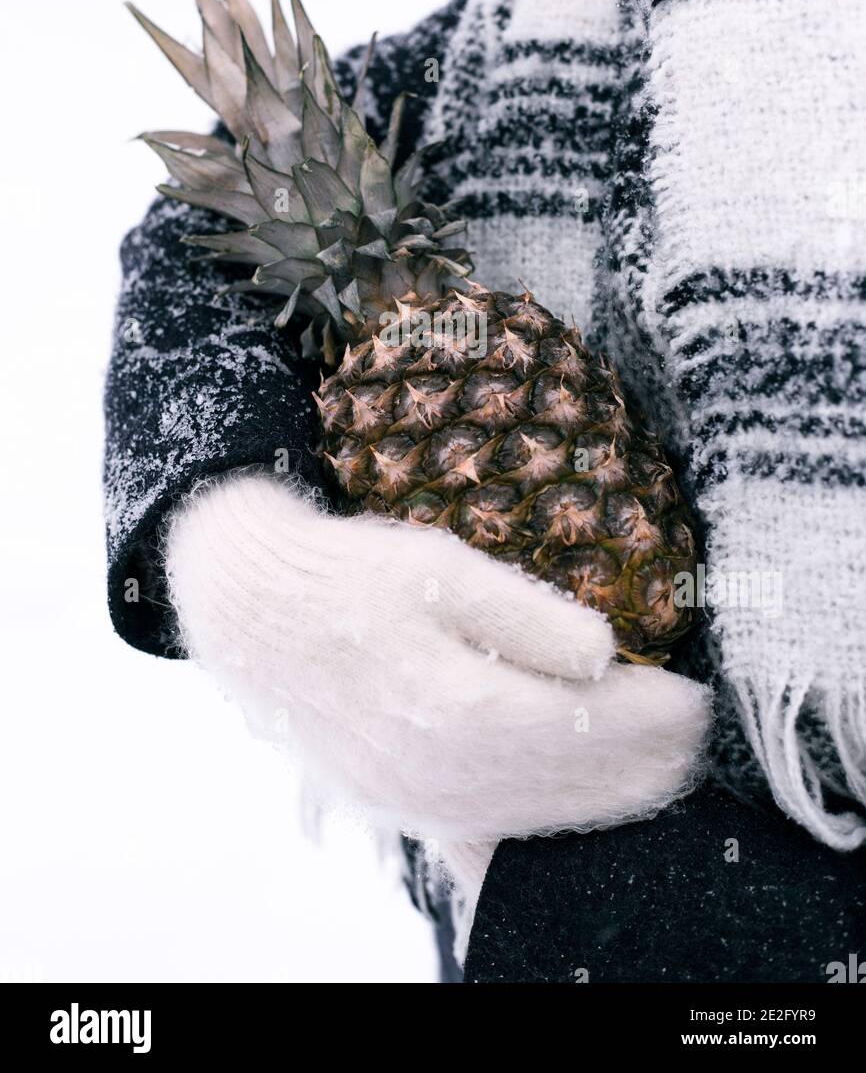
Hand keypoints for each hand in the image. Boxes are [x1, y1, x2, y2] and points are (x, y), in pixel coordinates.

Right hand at [165, 471, 711, 839]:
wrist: (255, 614)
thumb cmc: (349, 578)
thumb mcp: (439, 568)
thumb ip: (525, 614)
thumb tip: (602, 654)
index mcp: (452, 704)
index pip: (579, 723)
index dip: (645, 714)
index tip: (691, 694)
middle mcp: (435, 770)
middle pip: (564, 780)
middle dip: (638, 761)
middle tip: (690, 736)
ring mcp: (413, 800)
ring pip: (529, 817)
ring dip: (600, 799)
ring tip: (653, 775)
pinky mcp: (395, 806)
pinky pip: (478, 841)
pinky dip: (533, 834)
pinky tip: (565, 827)